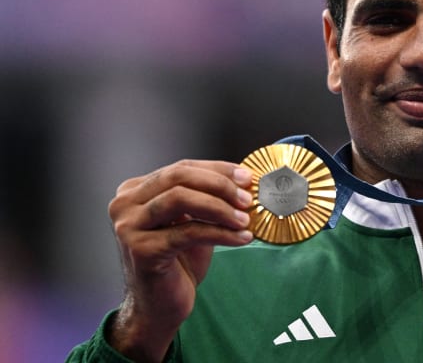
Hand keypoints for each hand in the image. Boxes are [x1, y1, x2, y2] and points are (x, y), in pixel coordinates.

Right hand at [107, 160, 254, 361]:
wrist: (158, 306)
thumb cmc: (178, 261)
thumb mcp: (191, 220)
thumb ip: (206, 196)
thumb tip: (244, 178)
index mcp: (134, 191)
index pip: (182, 168)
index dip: (218, 170)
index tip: (247, 177)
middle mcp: (124, 204)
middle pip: (179, 177)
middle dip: (219, 185)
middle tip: (247, 198)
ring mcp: (128, 227)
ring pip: (181, 199)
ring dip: (220, 208)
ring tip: (245, 220)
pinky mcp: (140, 250)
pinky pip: (188, 232)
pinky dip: (221, 233)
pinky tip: (242, 238)